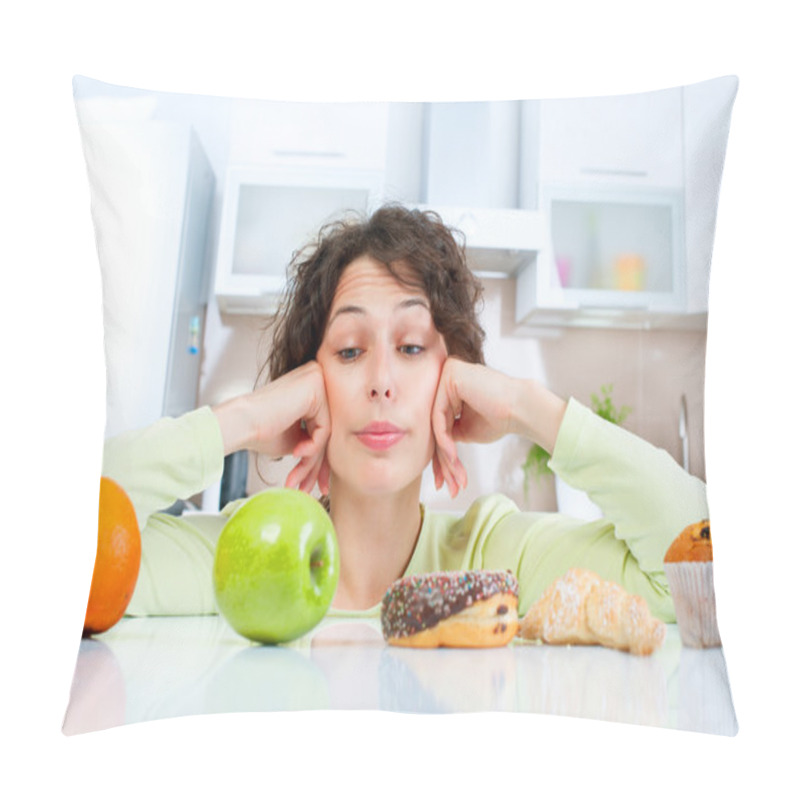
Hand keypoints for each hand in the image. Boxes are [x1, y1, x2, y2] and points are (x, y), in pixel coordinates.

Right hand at [212, 361, 330, 494]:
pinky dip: (312, 446)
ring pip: (327, 431)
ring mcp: (318, 379)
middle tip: (311, 487)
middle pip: (327, 429)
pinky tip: (296, 452)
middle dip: (318, 465)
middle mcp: (317, 378)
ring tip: (297, 477)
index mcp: (312, 388)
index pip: (324, 427)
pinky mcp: (316, 386)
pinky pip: (325, 427)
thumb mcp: (297, 438)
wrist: (240, 423)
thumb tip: (333, 460)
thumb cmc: (260, 430)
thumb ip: (316, 441)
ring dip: (312, 461)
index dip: (319, 460)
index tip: (317, 483)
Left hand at [430, 359, 518, 497]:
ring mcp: (446, 373)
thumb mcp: (465, 429)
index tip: (444, 480)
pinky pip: (438, 415)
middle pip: (435, 424)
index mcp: (449, 385)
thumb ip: (446, 432)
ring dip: (444, 454)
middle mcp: (445, 376)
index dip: (440, 455)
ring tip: (453, 476)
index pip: (438, 424)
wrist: (522, 409)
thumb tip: (429, 445)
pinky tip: (452, 457)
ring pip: (435, 423)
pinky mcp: (449, 376)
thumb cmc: (499, 418)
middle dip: (441, 460)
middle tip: (446, 484)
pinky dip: (443, 440)